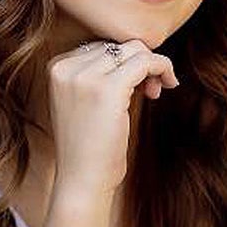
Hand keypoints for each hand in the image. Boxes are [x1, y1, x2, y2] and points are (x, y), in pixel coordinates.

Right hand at [46, 40, 177, 196]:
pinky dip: (163, 68)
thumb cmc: (89, 146)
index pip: (102, 46)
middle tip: (151, 90)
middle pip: (120, 45)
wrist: (82, 180)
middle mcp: (65, 67)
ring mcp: (84, 77)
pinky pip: (146, 61)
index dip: (126, 63)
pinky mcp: (107, 88)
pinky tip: (169, 85)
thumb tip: (138, 50)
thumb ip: (100, 74)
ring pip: (135, 50)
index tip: (138, 86)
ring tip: (155, 91)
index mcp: (56, 67)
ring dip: (154, 66)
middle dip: (142, 64)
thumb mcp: (85, 101)